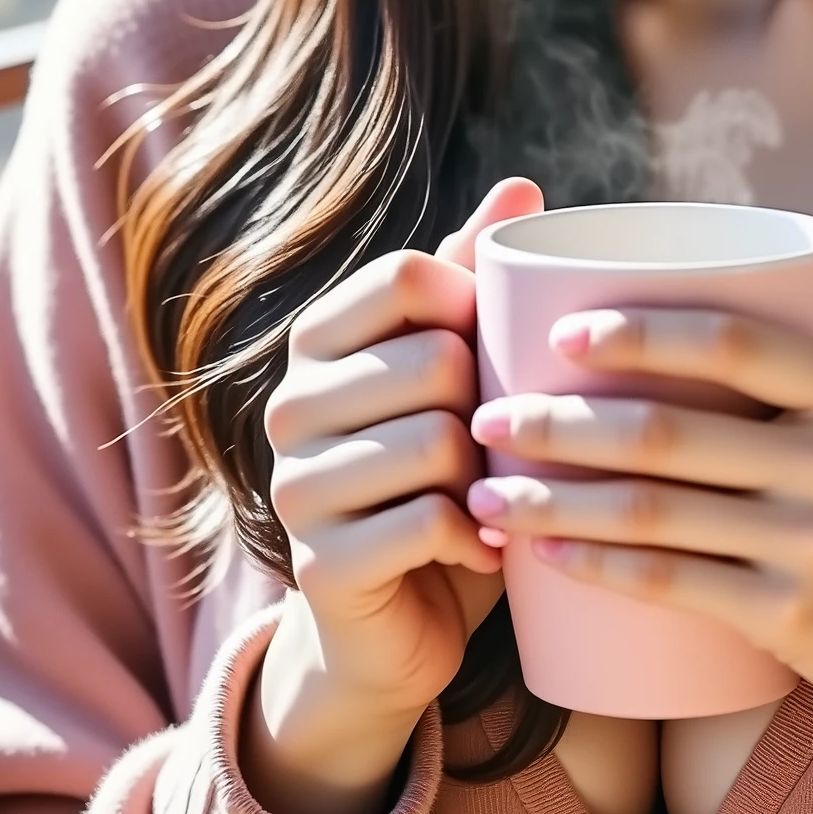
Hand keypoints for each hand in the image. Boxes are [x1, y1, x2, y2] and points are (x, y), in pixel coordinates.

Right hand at [244, 176, 543, 813]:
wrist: (404, 627)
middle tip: (498, 451)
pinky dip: (476, 540)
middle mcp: (288, 408)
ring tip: (491, 500)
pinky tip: (481, 550)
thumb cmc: (447, 483)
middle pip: (432, 358)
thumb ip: (479, 283)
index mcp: (318, 344)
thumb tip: (524, 186)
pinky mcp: (319, 565)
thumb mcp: (464, 379)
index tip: (492, 360)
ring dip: (488, 480)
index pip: (407, 274)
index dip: (475, 311)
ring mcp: (294, 488)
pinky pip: (429, 524)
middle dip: (491, 410)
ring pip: (435, 443)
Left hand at [467, 245, 812, 813]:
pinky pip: (674, 585)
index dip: (641, 332)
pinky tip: (543, 558)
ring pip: (654, 513)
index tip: (563, 333)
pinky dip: (598, 569)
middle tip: (485, 417)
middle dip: (559, 423)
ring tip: (484, 495)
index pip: (733, 341)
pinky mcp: (792, 617)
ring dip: (553, 502)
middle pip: (668, 431)